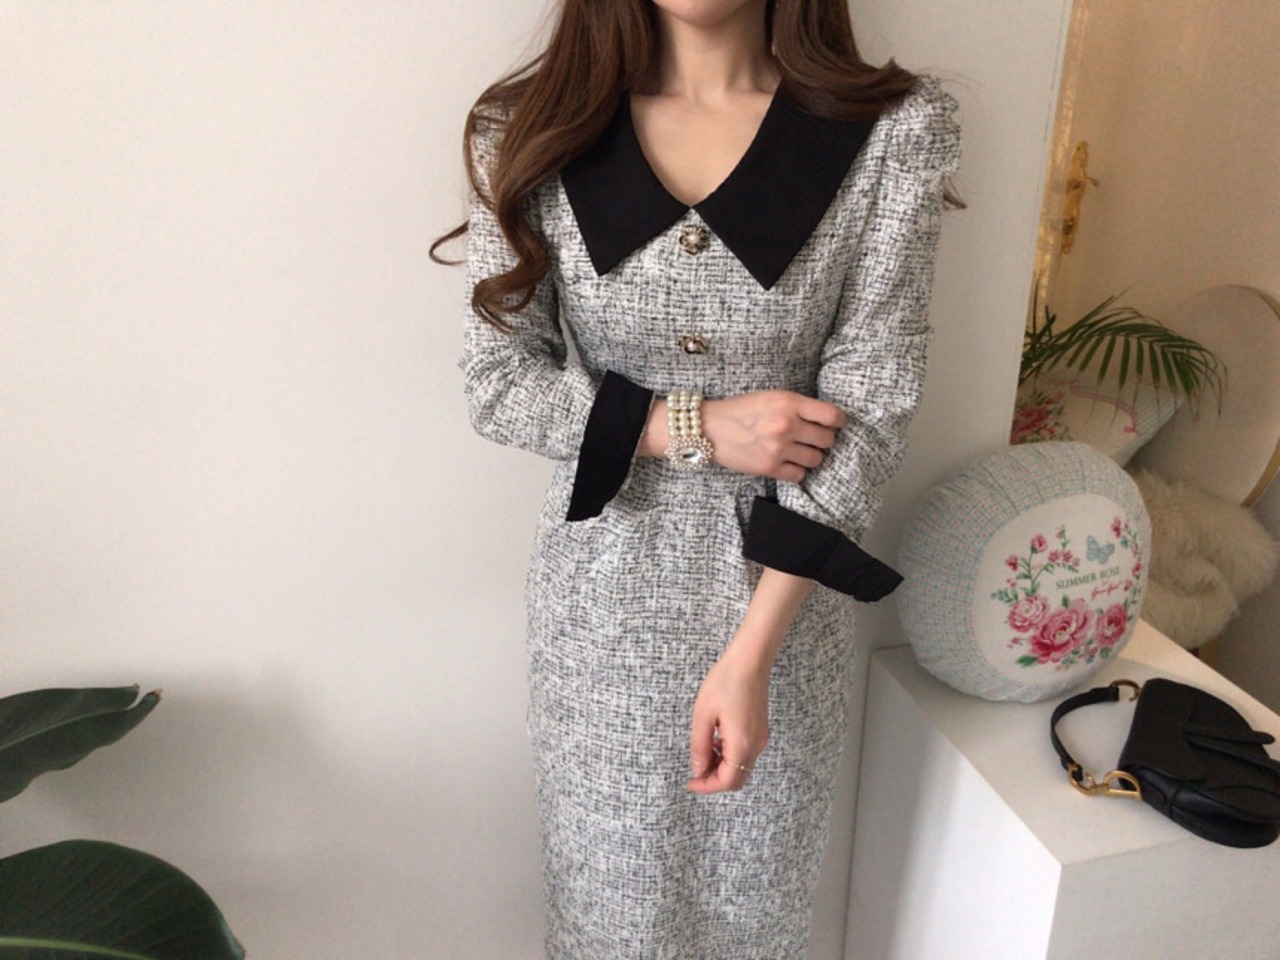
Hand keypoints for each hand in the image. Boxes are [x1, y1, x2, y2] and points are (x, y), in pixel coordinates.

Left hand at [687, 647, 770, 794]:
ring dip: (722, 768)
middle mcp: (756, 746)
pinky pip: (746, 755)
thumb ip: (700, 746)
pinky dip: (730, 757)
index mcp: (741, 744)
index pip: (727, 781)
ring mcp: (761, 739)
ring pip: (742, 768)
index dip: (707, 787)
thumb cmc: (725, 682)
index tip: (690, 783)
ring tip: (703, 751)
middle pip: (737, 780)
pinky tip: (716, 741)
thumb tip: (698, 769)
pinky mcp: (761, 731)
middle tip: (695, 772)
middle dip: (715, 781)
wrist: (750, 661)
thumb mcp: (703, 715)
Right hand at [702, 391, 844, 483]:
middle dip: (823, 440)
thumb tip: (826, 420)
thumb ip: (797, 406)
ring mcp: (778, 448)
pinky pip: (799, 475)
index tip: (835, 425)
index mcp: (789, 403)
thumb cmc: (741, 410)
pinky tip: (787, 463)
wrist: (710, 428)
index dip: (838, 421)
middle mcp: (786, 425)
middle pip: (827, 440)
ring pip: (816, 460)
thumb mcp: (771, 396)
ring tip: (798, 451)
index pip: (831, 415)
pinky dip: (797, 471)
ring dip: (810, 457)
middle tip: (812, 439)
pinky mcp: (769, 467)